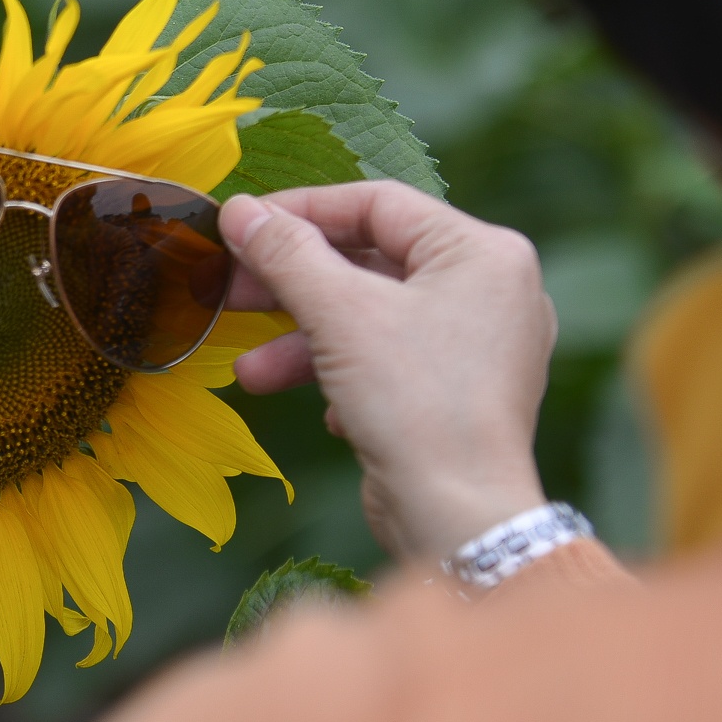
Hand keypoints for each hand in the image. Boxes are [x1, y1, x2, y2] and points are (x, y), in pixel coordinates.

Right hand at [219, 182, 555, 560]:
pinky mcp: (459, 394)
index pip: (377, 204)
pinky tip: (323, 411)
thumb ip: (287, 254)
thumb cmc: (416, 402)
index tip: (239, 226)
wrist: (459, 517)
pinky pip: (390, 362)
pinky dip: (345, 376)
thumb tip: (239, 210)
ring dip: (304, 342)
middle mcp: (492, 289)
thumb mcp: (340, 315)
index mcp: (483, 250)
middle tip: (228, 290)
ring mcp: (479, 345)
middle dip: (292, 284)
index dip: (300, 211)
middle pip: (371, 262)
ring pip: (373, 319)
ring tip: (248, 372)